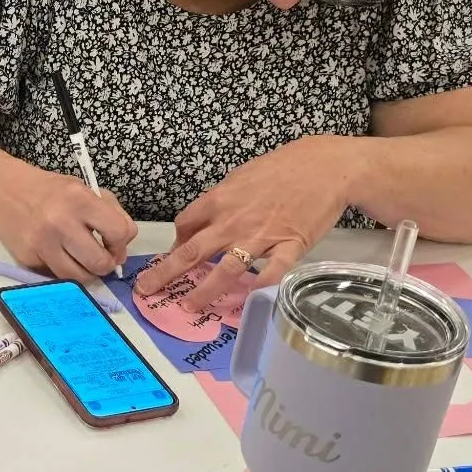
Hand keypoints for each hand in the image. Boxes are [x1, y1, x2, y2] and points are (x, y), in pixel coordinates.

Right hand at [0, 164, 137, 282]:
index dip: (121, 243)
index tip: (114, 243)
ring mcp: (41, 243)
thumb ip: (111, 212)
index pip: (119, 232)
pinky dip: (63, 270)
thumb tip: (123, 245)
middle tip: (101, 257)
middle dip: (105, 264)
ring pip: (78, 277)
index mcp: (79, 200)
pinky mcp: (27, 258)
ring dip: (86, 273)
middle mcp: (60, 222)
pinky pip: (56, 276)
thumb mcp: (84, 189)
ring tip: (82, 261)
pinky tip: (60, 256)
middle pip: (99, 263)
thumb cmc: (49, 190)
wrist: (4, 190)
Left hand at [135, 135, 358, 311]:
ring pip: (226, 268)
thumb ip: (220, 200)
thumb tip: (200, 221)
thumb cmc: (283, 168)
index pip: (185, 226)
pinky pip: (271, 272)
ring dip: (205, 290)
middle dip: (166, 273)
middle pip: (193, 251)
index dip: (175, 245)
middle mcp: (234, 220)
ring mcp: (262, 235)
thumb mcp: (241, 177)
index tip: (172, 258)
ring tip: (189, 306)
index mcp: (220, 200)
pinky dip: (258, 289)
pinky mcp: (290, 246)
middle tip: (147, 290)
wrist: (325, 166)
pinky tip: (246, 303)